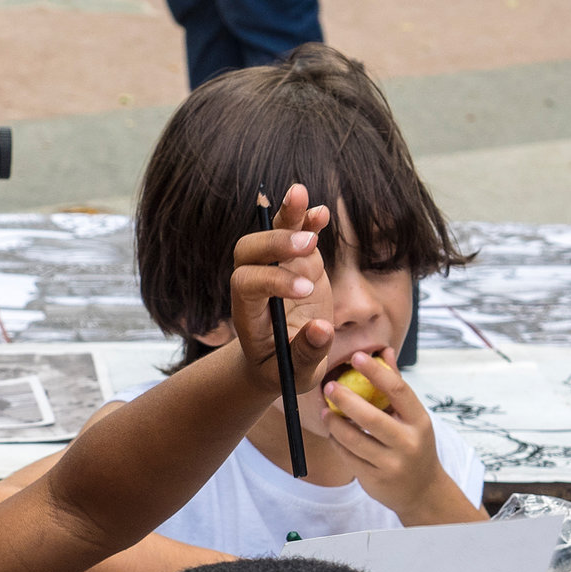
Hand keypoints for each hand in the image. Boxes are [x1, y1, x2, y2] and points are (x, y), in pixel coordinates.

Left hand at [227, 183, 334, 401]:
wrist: (278, 360)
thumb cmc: (282, 371)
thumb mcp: (294, 374)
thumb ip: (306, 355)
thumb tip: (322, 329)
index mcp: (248, 314)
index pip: (247, 285)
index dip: (273, 282)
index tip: (305, 292)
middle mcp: (255, 286)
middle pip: (248, 252)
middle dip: (275, 243)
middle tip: (308, 245)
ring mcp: (275, 270)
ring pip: (269, 234)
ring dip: (286, 216)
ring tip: (303, 197)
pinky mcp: (296, 263)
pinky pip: (296, 234)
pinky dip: (306, 219)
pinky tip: (321, 212)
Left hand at [320, 349, 469, 521]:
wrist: (422, 491)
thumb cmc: (413, 445)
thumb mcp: (413, 418)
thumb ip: (396, 386)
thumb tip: (384, 351)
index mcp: (419, 421)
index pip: (398, 390)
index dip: (376, 372)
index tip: (356, 357)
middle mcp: (408, 443)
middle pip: (372, 417)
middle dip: (346, 399)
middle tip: (329, 386)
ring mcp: (391, 464)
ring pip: (355, 440)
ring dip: (335, 423)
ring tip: (325, 411)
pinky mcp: (375, 479)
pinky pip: (348, 457)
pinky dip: (336, 442)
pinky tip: (332, 433)